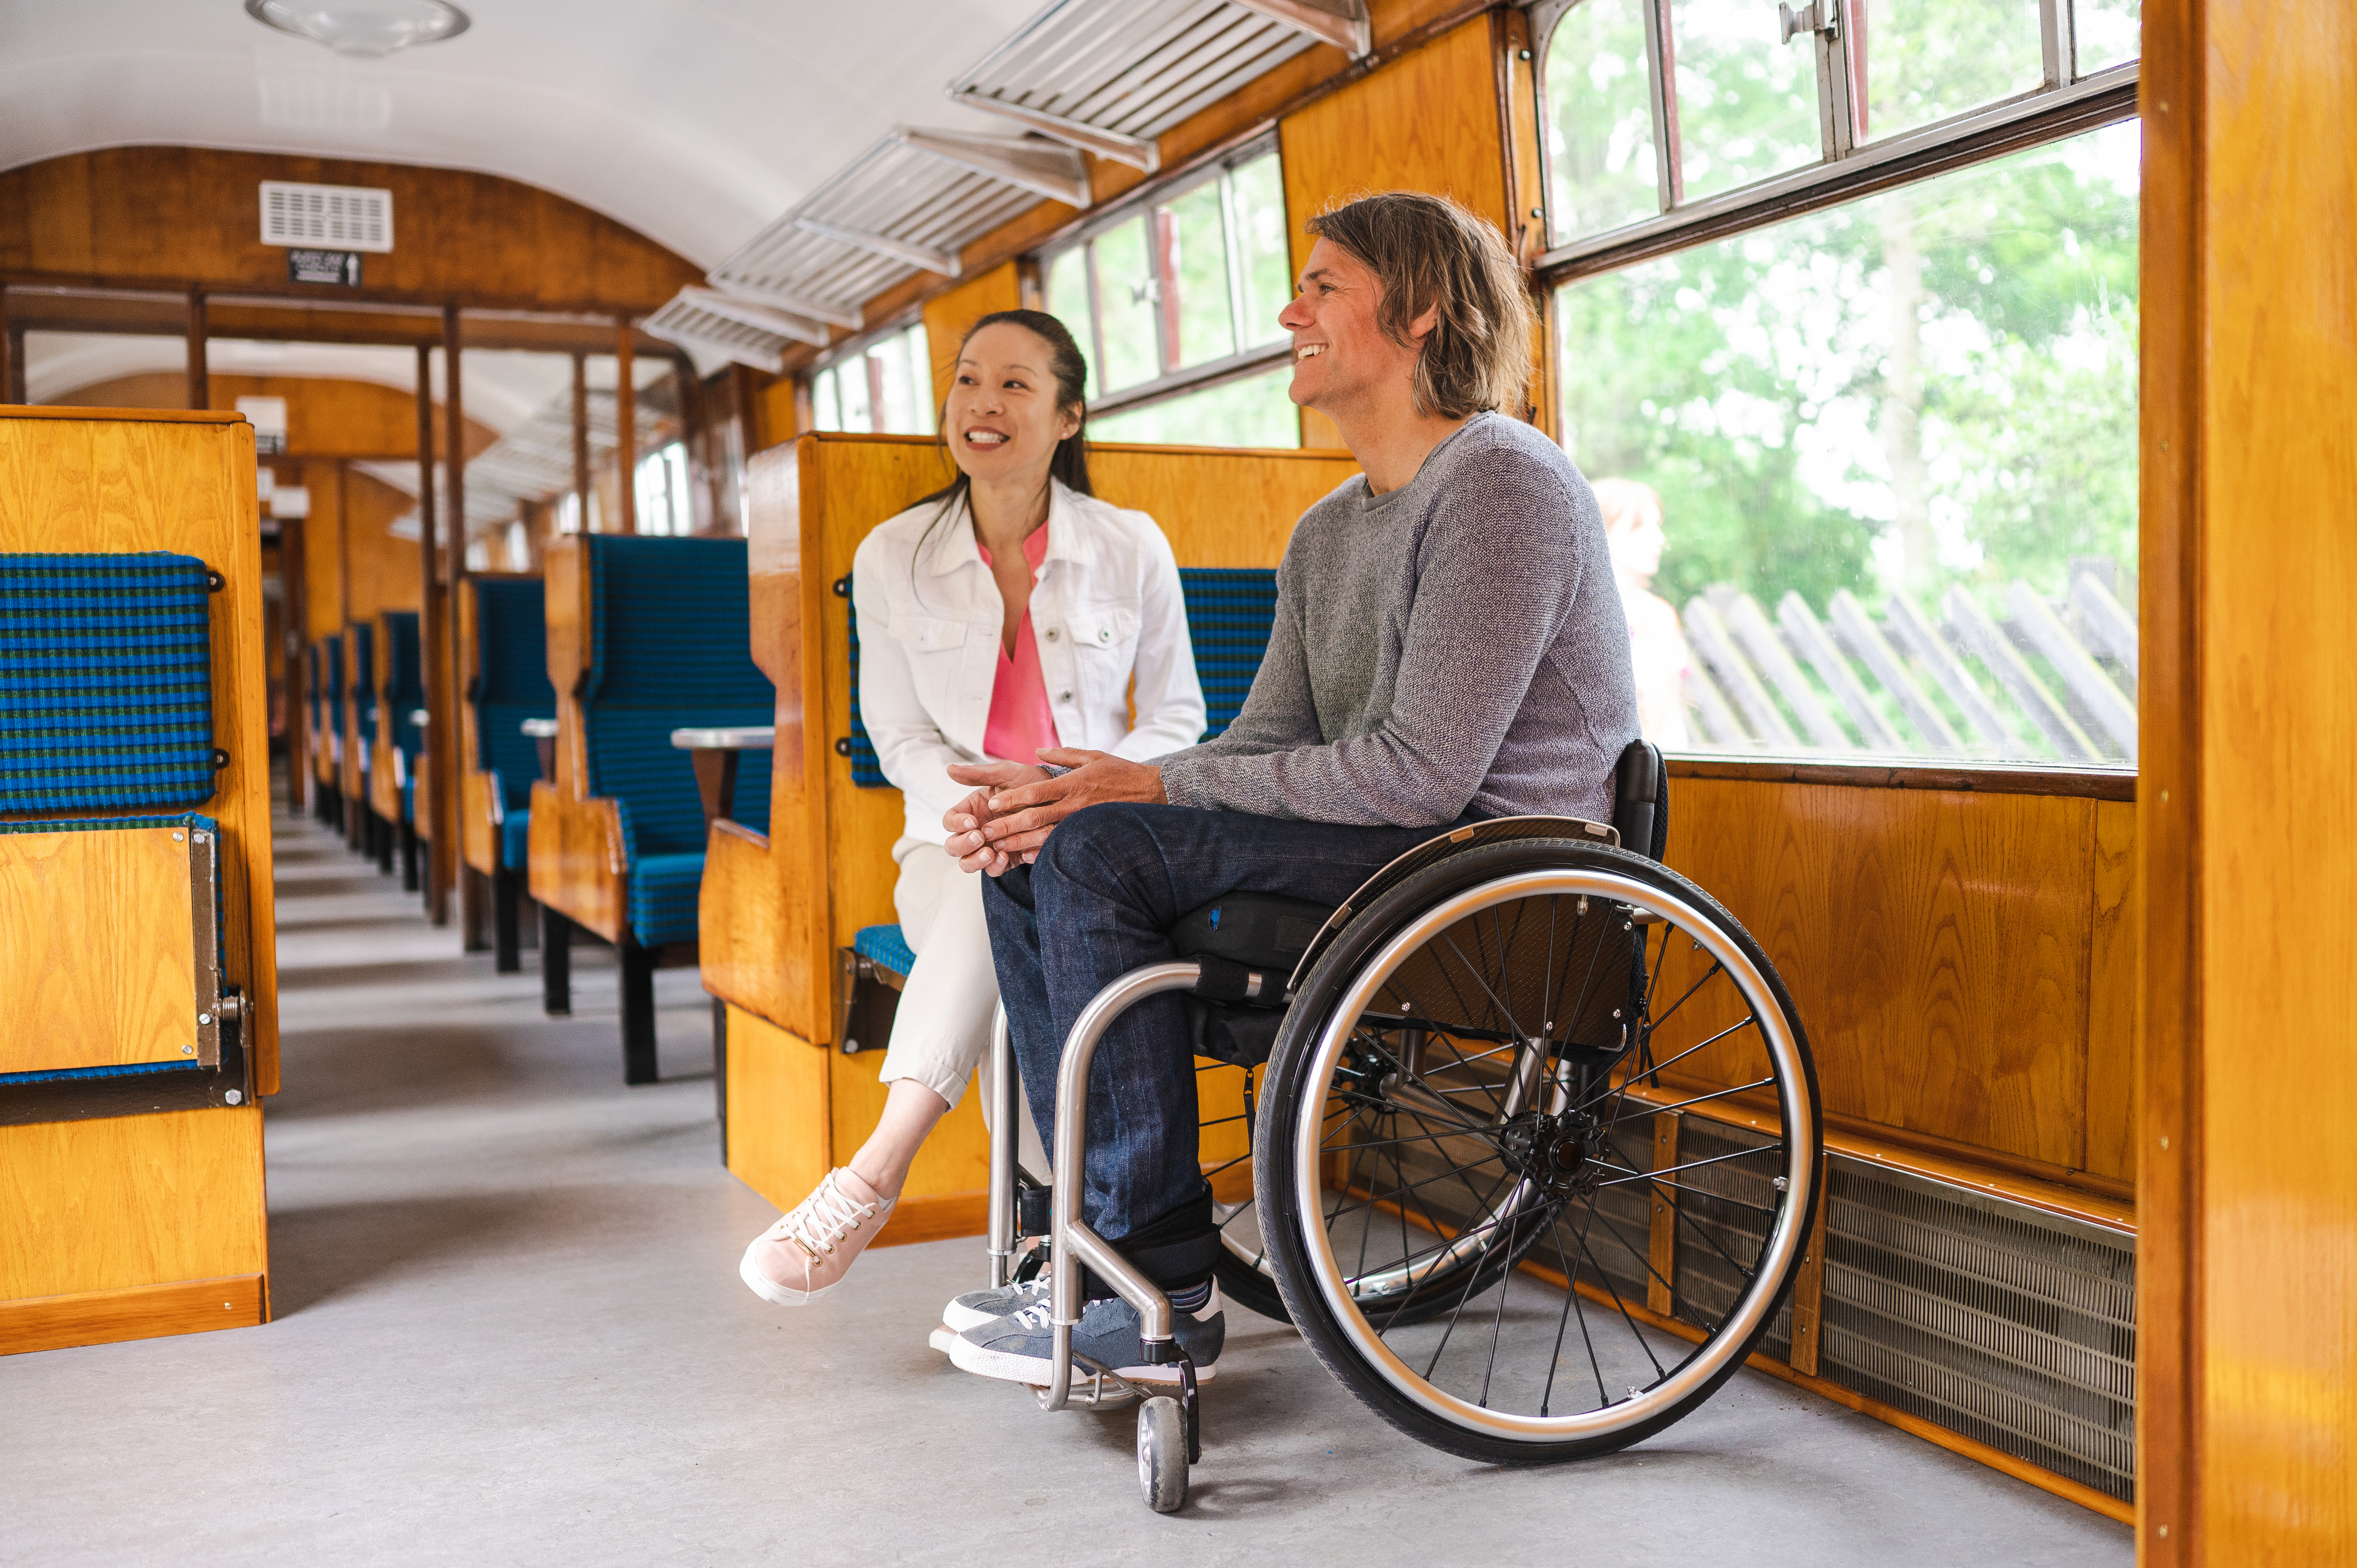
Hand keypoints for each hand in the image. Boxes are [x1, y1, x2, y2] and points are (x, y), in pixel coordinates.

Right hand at [941, 762, 1045, 875]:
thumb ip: (978, 774)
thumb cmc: (1029, 781)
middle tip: (980, 837)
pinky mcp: (1007, 858)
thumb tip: (949, 769)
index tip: (972, 821)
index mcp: (972, 809)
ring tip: (990, 852)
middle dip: (962, 844)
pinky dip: (997, 866)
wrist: (1058, 798)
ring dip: (975, 860)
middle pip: (954, 846)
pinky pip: (995, 869)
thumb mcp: (1006, 774)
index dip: (956, 824)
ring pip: (969, 863)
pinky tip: (1006, 856)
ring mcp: (990, 845)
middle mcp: (977, 830)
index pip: (951, 821)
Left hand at [954, 748, 1166, 862]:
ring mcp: (1081, 823)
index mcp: (1072, 783)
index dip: (1012, 799)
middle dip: (1007, 825)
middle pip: (1034, 817)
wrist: (1153, 793)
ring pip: (1044, 836)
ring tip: (997, 849)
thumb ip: (1063, 754)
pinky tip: (1025, 861)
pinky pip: (1062, 847)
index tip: (992, 803)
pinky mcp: (1088, 835)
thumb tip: (1037, 750)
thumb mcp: (1093, 756)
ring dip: (1019, 844)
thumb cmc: (1121, 773)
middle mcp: (1074, 805)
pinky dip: (1043, 854)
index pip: (1036, 792)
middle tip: (985, 832)